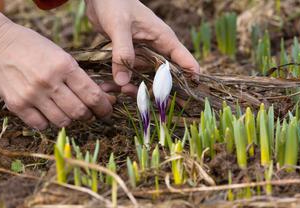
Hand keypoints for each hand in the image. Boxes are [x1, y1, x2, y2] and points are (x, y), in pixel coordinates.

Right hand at [0, 10, 113, 129]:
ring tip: (69, 111)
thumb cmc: (34, 48)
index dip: (104, 107)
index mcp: (64, 66)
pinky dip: (50, 122)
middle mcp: (49, 82)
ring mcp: (32, 95)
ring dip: (71, 119)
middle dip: (90, 115)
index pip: (92, 95)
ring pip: (63, 121)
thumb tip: (100, 97)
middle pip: (79, 112)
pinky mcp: (17, 105)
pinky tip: (49, 113)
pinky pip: (42, 125)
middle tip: (90, 113)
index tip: (107, 110)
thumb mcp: (61, 55)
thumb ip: (79, 77)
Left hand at [85, 0, 199, 86]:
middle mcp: (156, 49)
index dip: (190, 78)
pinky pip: (128, 74)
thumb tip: (123, 82)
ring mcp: (143, 54)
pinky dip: (119, 82)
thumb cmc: (115, 3)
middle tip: (157, 106)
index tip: (190, 96)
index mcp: (163, 39)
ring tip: (121, 93)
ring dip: (135, 88)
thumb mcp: (119, 26)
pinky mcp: (129, 57)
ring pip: (145, 78)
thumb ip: (123, 52)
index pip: (184, 60)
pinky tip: (108, 87)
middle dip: (161, 92)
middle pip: (166, 76)